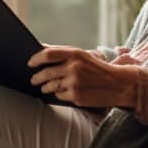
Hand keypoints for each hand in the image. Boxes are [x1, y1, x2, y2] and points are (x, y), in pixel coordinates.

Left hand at [28, 46, 143, 107]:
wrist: (118, 83)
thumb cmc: (97, 68)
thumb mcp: (83, 56)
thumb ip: (63, 54)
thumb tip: (40, 51)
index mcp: (75, 54)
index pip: (48, 54)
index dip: (35, 59)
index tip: (30, 63)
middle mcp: (74, 68)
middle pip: (46, 72)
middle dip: (37, 77)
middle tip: (33, 79)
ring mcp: (75, 83)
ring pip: (50, 86)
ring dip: (45, 87)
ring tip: (44, 87)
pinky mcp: (77, 96)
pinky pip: (59, 95)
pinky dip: (58, 94)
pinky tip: (62, 92)